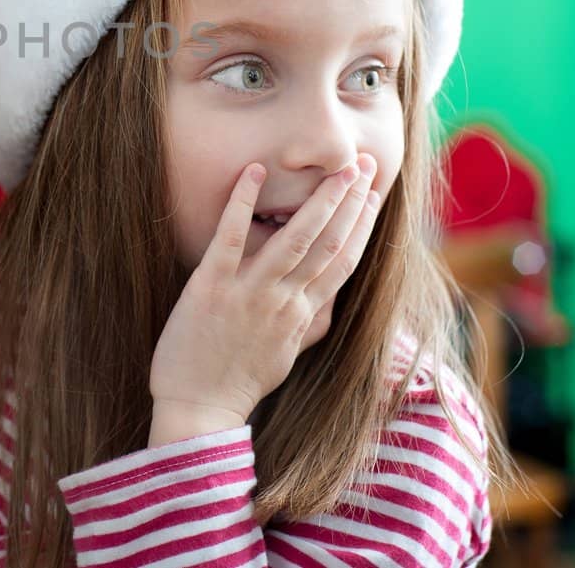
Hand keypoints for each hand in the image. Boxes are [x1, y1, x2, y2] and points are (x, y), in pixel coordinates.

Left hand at [150, 153, 381, 423]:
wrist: (199, 409)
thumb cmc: (239, 381)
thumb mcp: (287, 355)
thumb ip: (312, 324)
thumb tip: (333, 300)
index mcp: (302, 315)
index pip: (343, 262)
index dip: (362, 226)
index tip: (375, 194)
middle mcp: (283, 301)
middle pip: (328, 245)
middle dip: (350, 202)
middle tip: (367, 164)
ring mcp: (249, 293)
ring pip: (294, 239)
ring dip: (319, 201)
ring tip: (336, 169)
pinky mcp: (211, 287)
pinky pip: (230, 237)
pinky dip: (242, 203)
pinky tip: (253, 172)